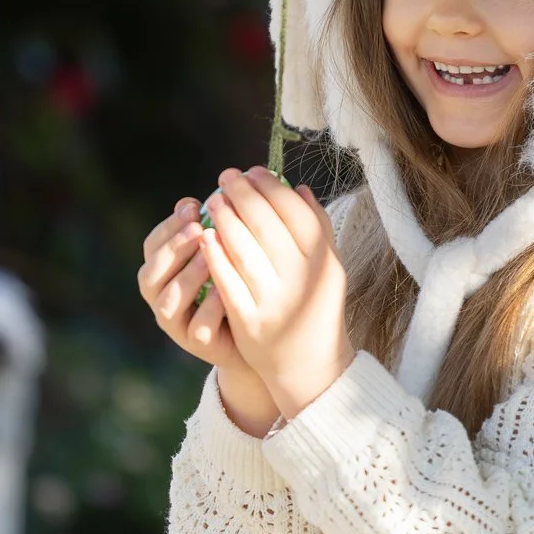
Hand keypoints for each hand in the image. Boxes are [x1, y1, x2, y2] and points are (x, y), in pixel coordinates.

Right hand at [136, 197, 278, 434]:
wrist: (256, 331)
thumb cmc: (238, 280)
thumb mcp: (226, 251)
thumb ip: (217, 226)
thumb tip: (222, 190)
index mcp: (164, 269)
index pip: (152, 244)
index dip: (169, 225)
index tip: (193, 205)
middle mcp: (162, 296)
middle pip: (151, 273)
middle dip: (174, 248)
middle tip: (198, 228)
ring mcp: (177, 324)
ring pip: (168, 302)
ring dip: (187, 277)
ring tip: (210, 258)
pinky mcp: (197, 345)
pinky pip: (198, 328)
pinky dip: (209, 308)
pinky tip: (225, 291)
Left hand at [200, 167, 354, 420]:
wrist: (308, 362)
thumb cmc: (316, 305)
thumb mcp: (328, 266)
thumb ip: (316, 226)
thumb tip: (297, 187)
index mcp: (323, 261)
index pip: (296, 212)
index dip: (272, 187)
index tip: (253, 171)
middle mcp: (302, 279)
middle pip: (267, 225)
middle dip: (243, 195)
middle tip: (225, 177)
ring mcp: (275, 302)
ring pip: (244, 250)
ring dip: (225, 219)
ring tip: (212, 200)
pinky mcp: (251, 321)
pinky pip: (228, 282)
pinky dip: (215, 257)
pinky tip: (205, 237)